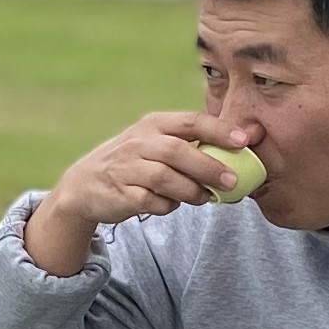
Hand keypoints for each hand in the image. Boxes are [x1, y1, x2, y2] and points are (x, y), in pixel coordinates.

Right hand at [21, 111, 244, 275]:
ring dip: (190, 190)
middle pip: (178, 151)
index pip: (191, 122)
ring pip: (165, 178)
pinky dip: (167, 206)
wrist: (85, 184)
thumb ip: (191, 144)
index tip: (243, 140)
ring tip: (204, 198)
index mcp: (154, 124)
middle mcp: (139, 142)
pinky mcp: (119, 193)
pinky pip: (150, 202)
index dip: (218, 130)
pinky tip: (172, 205)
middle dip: (208, 167)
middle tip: (231, 181)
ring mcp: (126, 168)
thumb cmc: (134, 162)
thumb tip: (241, 148)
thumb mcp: (156, 142)